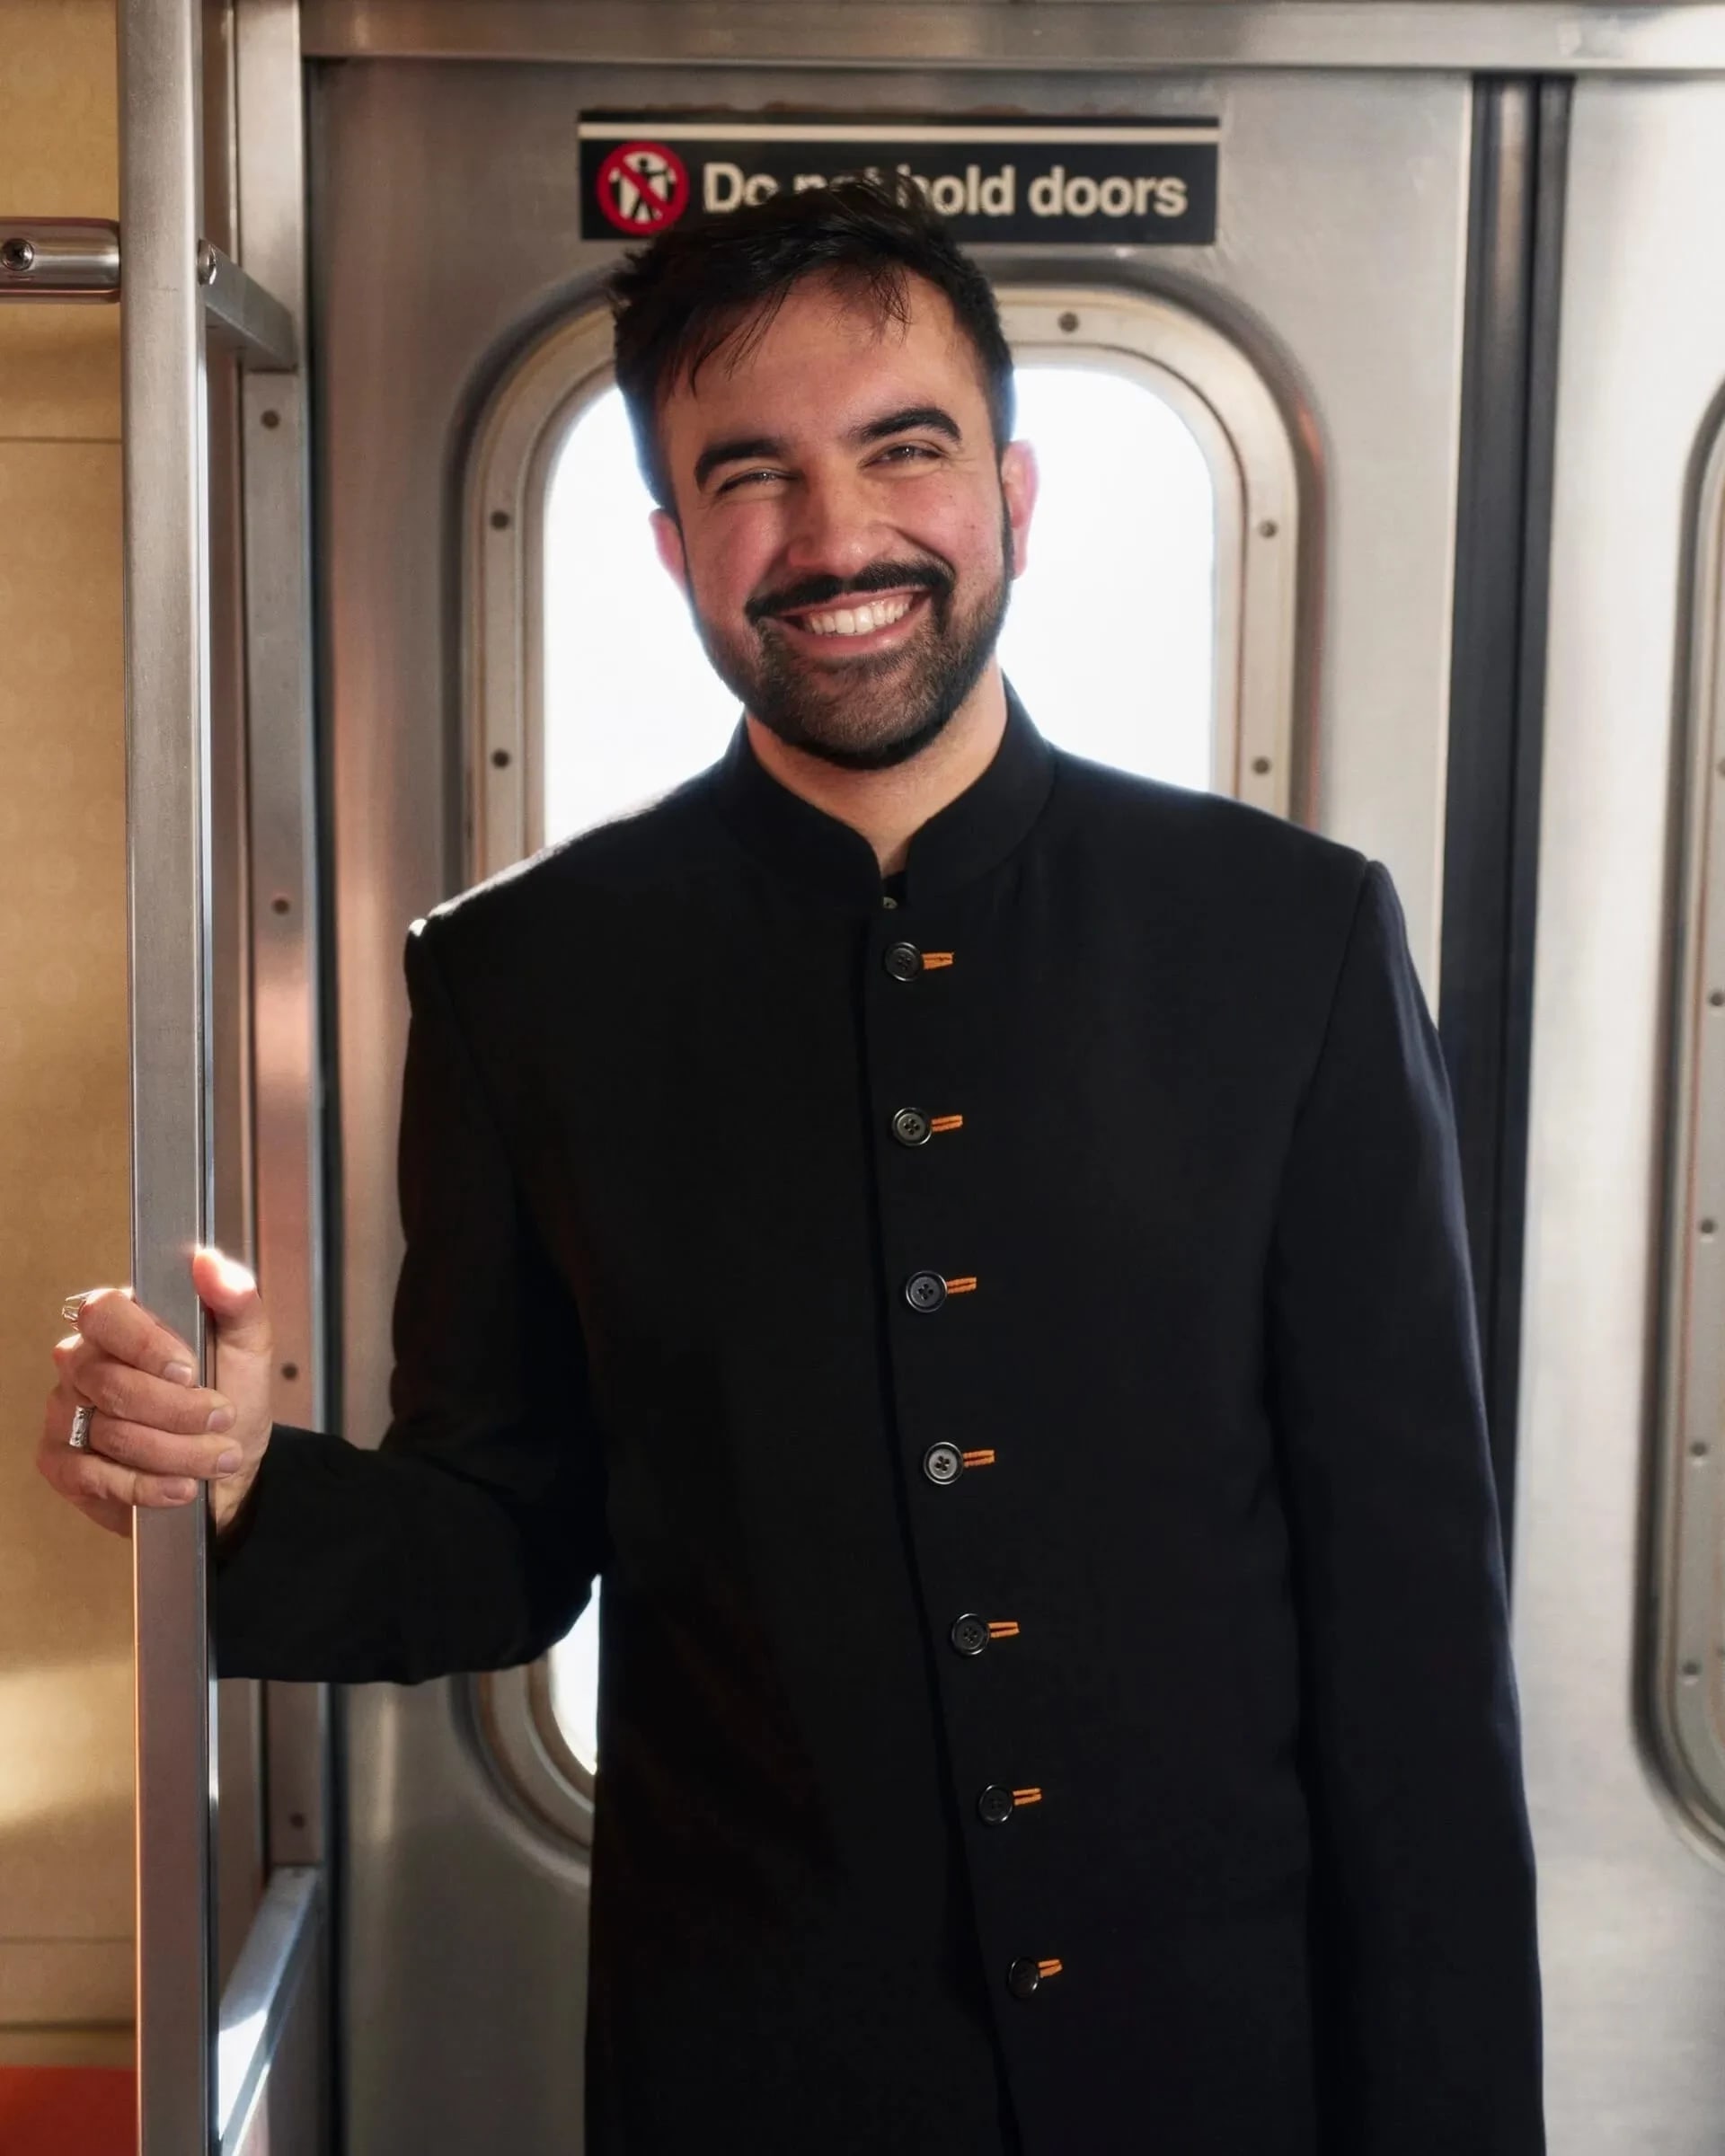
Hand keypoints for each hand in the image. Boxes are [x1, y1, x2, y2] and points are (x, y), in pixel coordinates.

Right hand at [38, 1247, 275, 1537]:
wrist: (229, 1469)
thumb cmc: (230, 1398)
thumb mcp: (247, 1347)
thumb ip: (236, 1301)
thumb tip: (209, 1263)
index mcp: (121, 1323)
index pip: (105, 1314)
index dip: (145, 1345)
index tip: (189, 1371)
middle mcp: (83, 1363)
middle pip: (112, 1383)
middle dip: (179, 1410)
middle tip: (222, 1418)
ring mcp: (66, 1413)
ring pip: (112, 1433)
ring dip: (178, 1451)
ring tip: (218, 1456)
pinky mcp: (62, 1464)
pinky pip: (96, 1476)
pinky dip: (148, 1486)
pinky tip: (181, 1486)